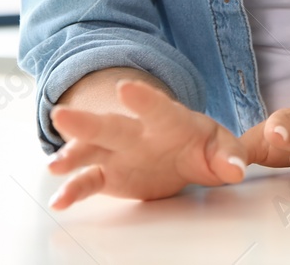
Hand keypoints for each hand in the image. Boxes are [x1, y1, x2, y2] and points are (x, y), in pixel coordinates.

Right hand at [45, 79, 247, 204]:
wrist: (179, 153)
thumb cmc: (199, 145)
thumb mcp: (221, 147)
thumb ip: (230, 156)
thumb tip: (236, 169)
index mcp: (166, 120)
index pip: (155, 107)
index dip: (142, 98)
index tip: (126, 90)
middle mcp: (136, 132)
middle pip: (110, 125)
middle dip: (86, 122)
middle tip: (62, 114)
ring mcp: (118, 152)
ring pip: (91, 150)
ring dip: (71, 155)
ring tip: (54, 164)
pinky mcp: (109, 175)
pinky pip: (88, 182)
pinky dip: (73, 190)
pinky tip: (59, 200)